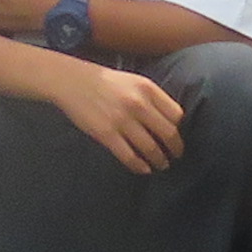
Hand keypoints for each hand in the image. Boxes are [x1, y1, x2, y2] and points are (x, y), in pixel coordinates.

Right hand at [56, 58, 184, 171]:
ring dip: (160, 161)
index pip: (176, 115)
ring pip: (151, 148)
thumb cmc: (104, 81)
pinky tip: (144, 169)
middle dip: (175, 149)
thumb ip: (152, 98)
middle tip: (176, 157)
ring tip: (161, 165)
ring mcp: (122, 120)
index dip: (180, 129)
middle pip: (168, 133)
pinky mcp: (107, 134)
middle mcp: (138, 104)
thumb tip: (169, 121)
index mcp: (147, 88)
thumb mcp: (133, 81)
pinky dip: (140, 166)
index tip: (178, 136)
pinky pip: (130, 157)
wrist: (72, 81)